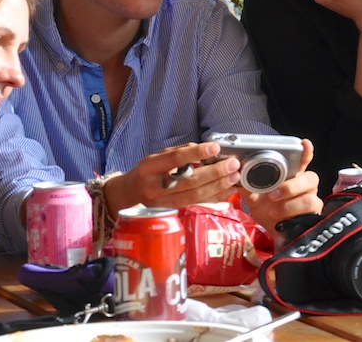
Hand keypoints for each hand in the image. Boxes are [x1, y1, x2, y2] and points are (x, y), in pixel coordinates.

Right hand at [103, 142, 240, 214]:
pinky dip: (214, 199)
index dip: (197, 153)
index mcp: (149, 168)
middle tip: (232, 165)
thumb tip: (202, 148)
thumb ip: (178, 152)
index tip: (215, 147)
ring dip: (218, 187)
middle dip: (214, 173)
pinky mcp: (172, 214)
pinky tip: (227, 191)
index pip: (175, 159)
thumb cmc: (146, 173)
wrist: (128, 195)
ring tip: (234, 177)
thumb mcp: (156, 157)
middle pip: (189, 181)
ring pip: (195, 197)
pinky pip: (196, 206)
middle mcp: (154, 188)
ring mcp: (163, 204)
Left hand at [241, 138, 322, 234]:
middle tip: (273, 194)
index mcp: (292, 176)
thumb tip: (236, 176)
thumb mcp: (255, 199)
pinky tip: (279, 217)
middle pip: (310, 176)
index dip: (306, 151)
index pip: (302, 161)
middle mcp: (304, 185)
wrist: (275, 235)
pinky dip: (290, 210)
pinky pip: (309, 206)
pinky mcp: (313, 212)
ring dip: (288, 201)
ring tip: (273, 208)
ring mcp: (311, 198)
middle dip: (291, 185)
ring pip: (310, 193)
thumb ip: (248, 187)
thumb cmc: (269, 213)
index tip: (304, 143)